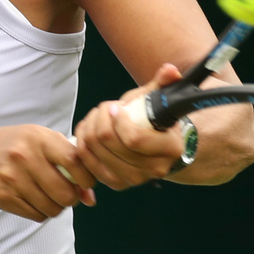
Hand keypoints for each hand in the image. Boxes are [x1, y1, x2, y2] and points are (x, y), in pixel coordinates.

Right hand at [0, 125, 96, 221]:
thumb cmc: (12, 146)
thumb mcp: (38, 140)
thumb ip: (67, 160)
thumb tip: (90, 197)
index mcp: (38, 138)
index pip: (74, 161)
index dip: (86, 177)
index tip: (85, 182)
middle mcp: (25, 157)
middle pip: (65, 192)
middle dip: (71, 198)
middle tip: (66, 192)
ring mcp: (13, 179)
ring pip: (52, 208)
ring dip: (56, 207)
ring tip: (49, 196)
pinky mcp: (4, 197)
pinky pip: (36, 215)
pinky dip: (40, 212)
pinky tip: (34, 200)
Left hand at [73, 63, 185, 189]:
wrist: (155, 145)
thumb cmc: (155, 118)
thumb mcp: (159, 98)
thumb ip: (165, 82)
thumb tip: (169, 70)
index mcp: (170, 149)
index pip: (134, 139)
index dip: (118, 120)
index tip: (116, 107)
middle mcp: (153, 170)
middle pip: (110, 143)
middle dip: (100, 119)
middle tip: (105, 108)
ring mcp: (133, 180)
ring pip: (94, 152)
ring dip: (89, 128)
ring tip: (97, 117)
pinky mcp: (115, 183)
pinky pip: (87, 162)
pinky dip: (82, 143)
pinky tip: (88, 130)